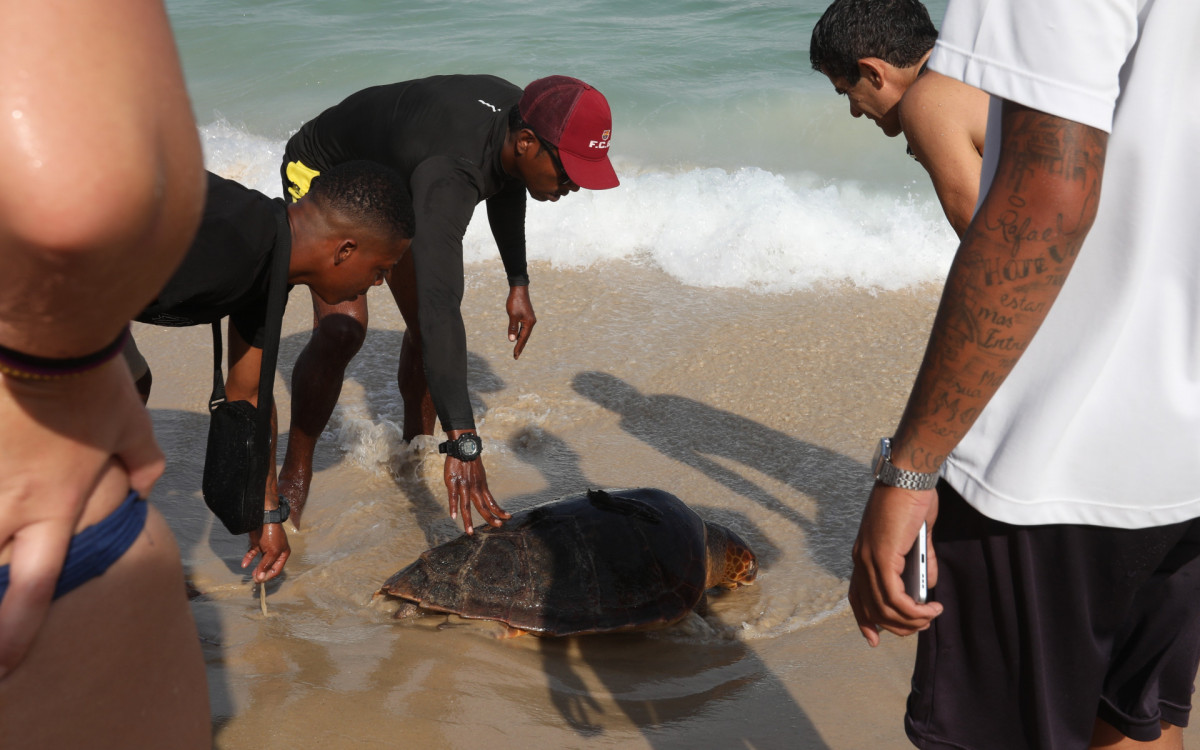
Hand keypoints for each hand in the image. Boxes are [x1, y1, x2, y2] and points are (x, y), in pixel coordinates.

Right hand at [0, 358, 163, 676]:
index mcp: (52, 508)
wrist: (45, 340)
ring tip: (5, 527)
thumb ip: (140, 468)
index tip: (4, 667)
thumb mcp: (133, 431)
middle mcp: (5, 504)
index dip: (14, 633)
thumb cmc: (93, 387)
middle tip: (4, 613)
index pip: (34, 586)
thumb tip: (141, 489)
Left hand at [243, 522, 289, 582]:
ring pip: (261, 562)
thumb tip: (260, 579)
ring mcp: (266, 548)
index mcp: (283, 554)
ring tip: (251, 575)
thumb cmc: (272, 535)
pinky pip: (253, 554)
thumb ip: (265, 565)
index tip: (260, 580)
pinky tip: (244, 564)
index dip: (268, 576)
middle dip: (262, 573)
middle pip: (269, 566)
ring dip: (256, 568)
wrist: (263, 519)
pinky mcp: (257, 544)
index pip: (276, 569)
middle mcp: (275, 552)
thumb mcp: (272, 552)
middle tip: (254, 579)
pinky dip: (248, 559)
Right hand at [443, 455, 509, 534]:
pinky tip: (454, 517)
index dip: (499, 511)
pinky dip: (453, 507)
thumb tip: (481, 493)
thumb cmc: (470, 460)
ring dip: (468, 520)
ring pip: (467, 506)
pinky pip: (453, 497)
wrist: (464, 446)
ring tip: (470, 532)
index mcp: (481, 486)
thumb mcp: (479, 474)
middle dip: (491, 518)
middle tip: (498, 527)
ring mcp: (464, 486)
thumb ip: (479, 485)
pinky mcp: (453, 482)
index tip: (506, 518)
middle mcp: (475, 488)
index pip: (492, 502)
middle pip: (483, 507)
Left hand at [505, 285, 536, 358]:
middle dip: (520, 347)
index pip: (523, 338)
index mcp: (529, 323)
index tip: (515, 355)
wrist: (519, 289)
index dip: (518, 347)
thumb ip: (512, 328)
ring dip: (520, 341)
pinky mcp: (527, 316)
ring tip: (516, 349)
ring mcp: (530, 319)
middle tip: (516, 356)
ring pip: (525, 333)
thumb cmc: (515, 302)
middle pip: (525, 337)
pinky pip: (524, 328)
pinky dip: (520, 334)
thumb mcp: (512, 315)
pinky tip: (517, 337)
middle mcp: (531, 322)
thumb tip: (512, 340)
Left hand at [847, 483, 942, 646]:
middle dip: (898, 626)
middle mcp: (860, 559)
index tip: (874, 639)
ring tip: (931, 617)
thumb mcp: (916, 538)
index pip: (857, 595)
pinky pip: (895, 597)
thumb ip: (919, 562)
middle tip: (921, 626)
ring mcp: (869, 558)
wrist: (909, 477)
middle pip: (871, 608)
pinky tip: (930, 609)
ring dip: (911, 620)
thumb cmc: (913, 500)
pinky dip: (914, 609)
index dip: (864, 620)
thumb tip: (926, 587)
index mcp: (863, 554)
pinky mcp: (882, 557)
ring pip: (884, 607)